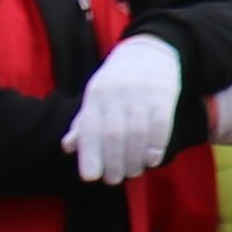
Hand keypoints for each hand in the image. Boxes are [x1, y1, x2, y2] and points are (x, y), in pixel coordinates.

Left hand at [67, 34, 183, 182]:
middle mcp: (116, 94)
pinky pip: (161, 125)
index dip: (90, 154)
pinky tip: (152, 160)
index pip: (90, 128)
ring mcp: (141, 94)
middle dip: (113, 161)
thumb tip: (68, 147)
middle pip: (114, 134)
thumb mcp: (97, 97)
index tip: (90, 177)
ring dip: (135, 158)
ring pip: (138, 133)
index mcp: (96, 95)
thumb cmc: (118, 81)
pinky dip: (156, 146)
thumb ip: (84, 122)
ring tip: (133, 172)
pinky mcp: (163, 96)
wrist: (149, 52)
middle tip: (113, 180)